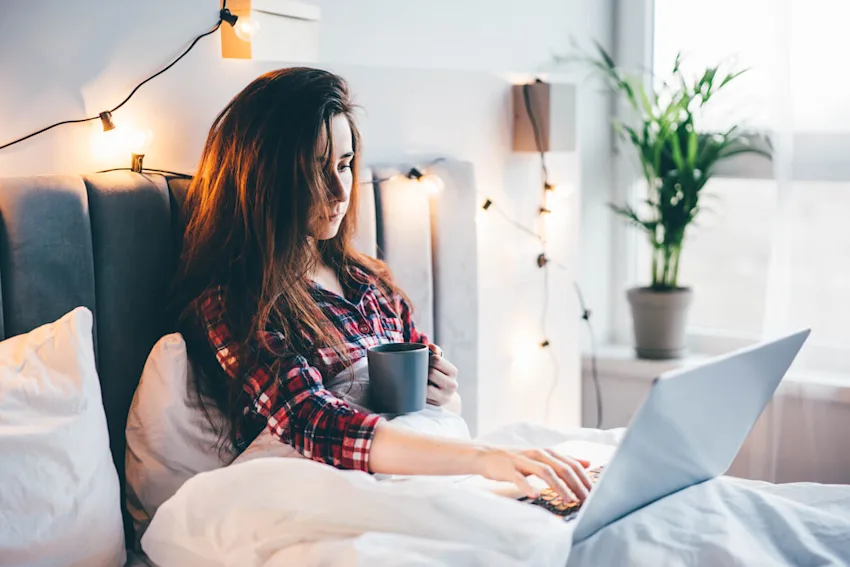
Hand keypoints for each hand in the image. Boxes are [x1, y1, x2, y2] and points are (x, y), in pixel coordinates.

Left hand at [425, 344, 458, 406]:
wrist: (443, 397)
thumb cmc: (438, 375)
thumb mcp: (439, 364)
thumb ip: (436, 352)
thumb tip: (430, 346)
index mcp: (453, 371)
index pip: (437, 360)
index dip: (427, 359)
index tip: (424, 361)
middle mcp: (452, 385)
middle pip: (431, 373)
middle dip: (422, 371)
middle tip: (418, 371)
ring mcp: (445, 396)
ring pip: (427, 386)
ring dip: (420, 382)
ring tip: (419, 380)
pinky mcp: (437, 405)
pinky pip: (424, 397)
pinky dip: (420, 392)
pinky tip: (419, 389)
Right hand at [473, 446, 591, 501]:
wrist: (486, 455)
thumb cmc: (516, 459)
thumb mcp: (541, 457)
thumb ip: (563, 461)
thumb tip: (587, 464)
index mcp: (546, 452)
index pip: (571, 464)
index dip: (584, 478)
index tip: (594, 494)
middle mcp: (537, 454)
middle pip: (561, 468)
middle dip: (576, 485)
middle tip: (586, 500)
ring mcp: (522, 460)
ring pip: (545, 472)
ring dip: (559, 487)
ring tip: (568, 500)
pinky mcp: (508, 468)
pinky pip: (519, 478)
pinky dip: (528, 486)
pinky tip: (535, 495)